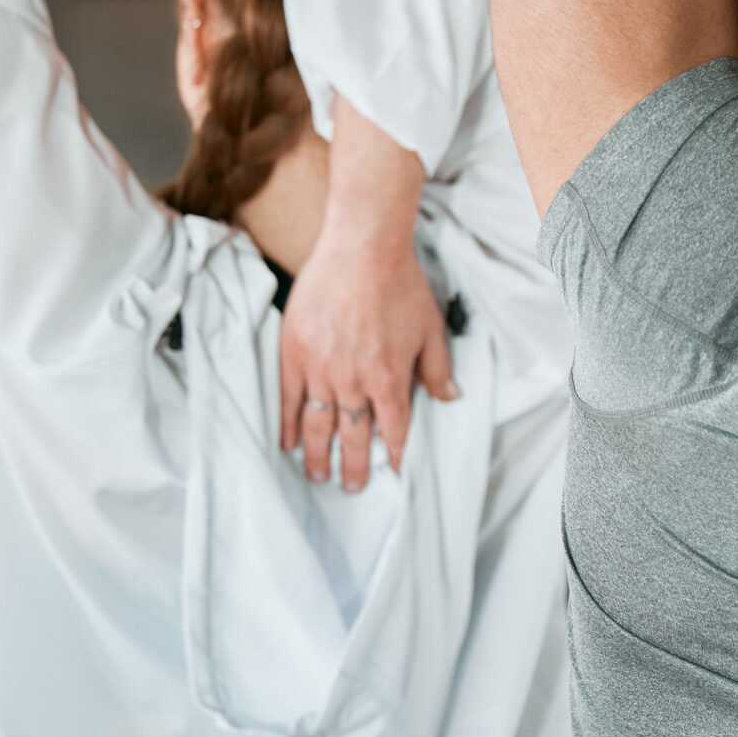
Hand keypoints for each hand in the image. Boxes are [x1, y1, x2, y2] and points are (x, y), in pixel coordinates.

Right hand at [278, 228, 459, 492]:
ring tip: (318, 475)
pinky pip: (288, 398)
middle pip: (353, 436)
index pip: (394, 430)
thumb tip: (450, 398)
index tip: (393, 473)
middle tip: (351, 488)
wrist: (361, 248)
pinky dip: (287, 424)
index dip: (395, 455)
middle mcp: (353, 381)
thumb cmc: (401, 284)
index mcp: (389, 379)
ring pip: (317, 424)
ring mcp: (320, 369)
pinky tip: (287, 442)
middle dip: (354, 467)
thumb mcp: (431, 328)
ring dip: (318, 454)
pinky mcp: (294, 353)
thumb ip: (438, 368)